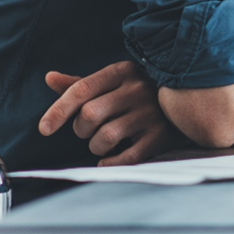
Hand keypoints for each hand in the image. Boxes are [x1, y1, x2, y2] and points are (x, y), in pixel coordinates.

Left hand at [39, 60, 183, 165]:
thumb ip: (81, 84)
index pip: (81, 90)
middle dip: (80, 129)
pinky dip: (111, 162)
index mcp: (121, 71)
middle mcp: (137, 90)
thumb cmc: (138, 93)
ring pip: (105, 137)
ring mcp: (151, 113)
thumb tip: (49, 77)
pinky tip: (110, 158)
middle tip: (88, 130)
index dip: (57, 111)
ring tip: (103, 142)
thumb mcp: (113, 82)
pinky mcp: (161, 136)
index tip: (44, 129)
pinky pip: (126, 157)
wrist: (189, 98)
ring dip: (95, 146)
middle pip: (89, 115)